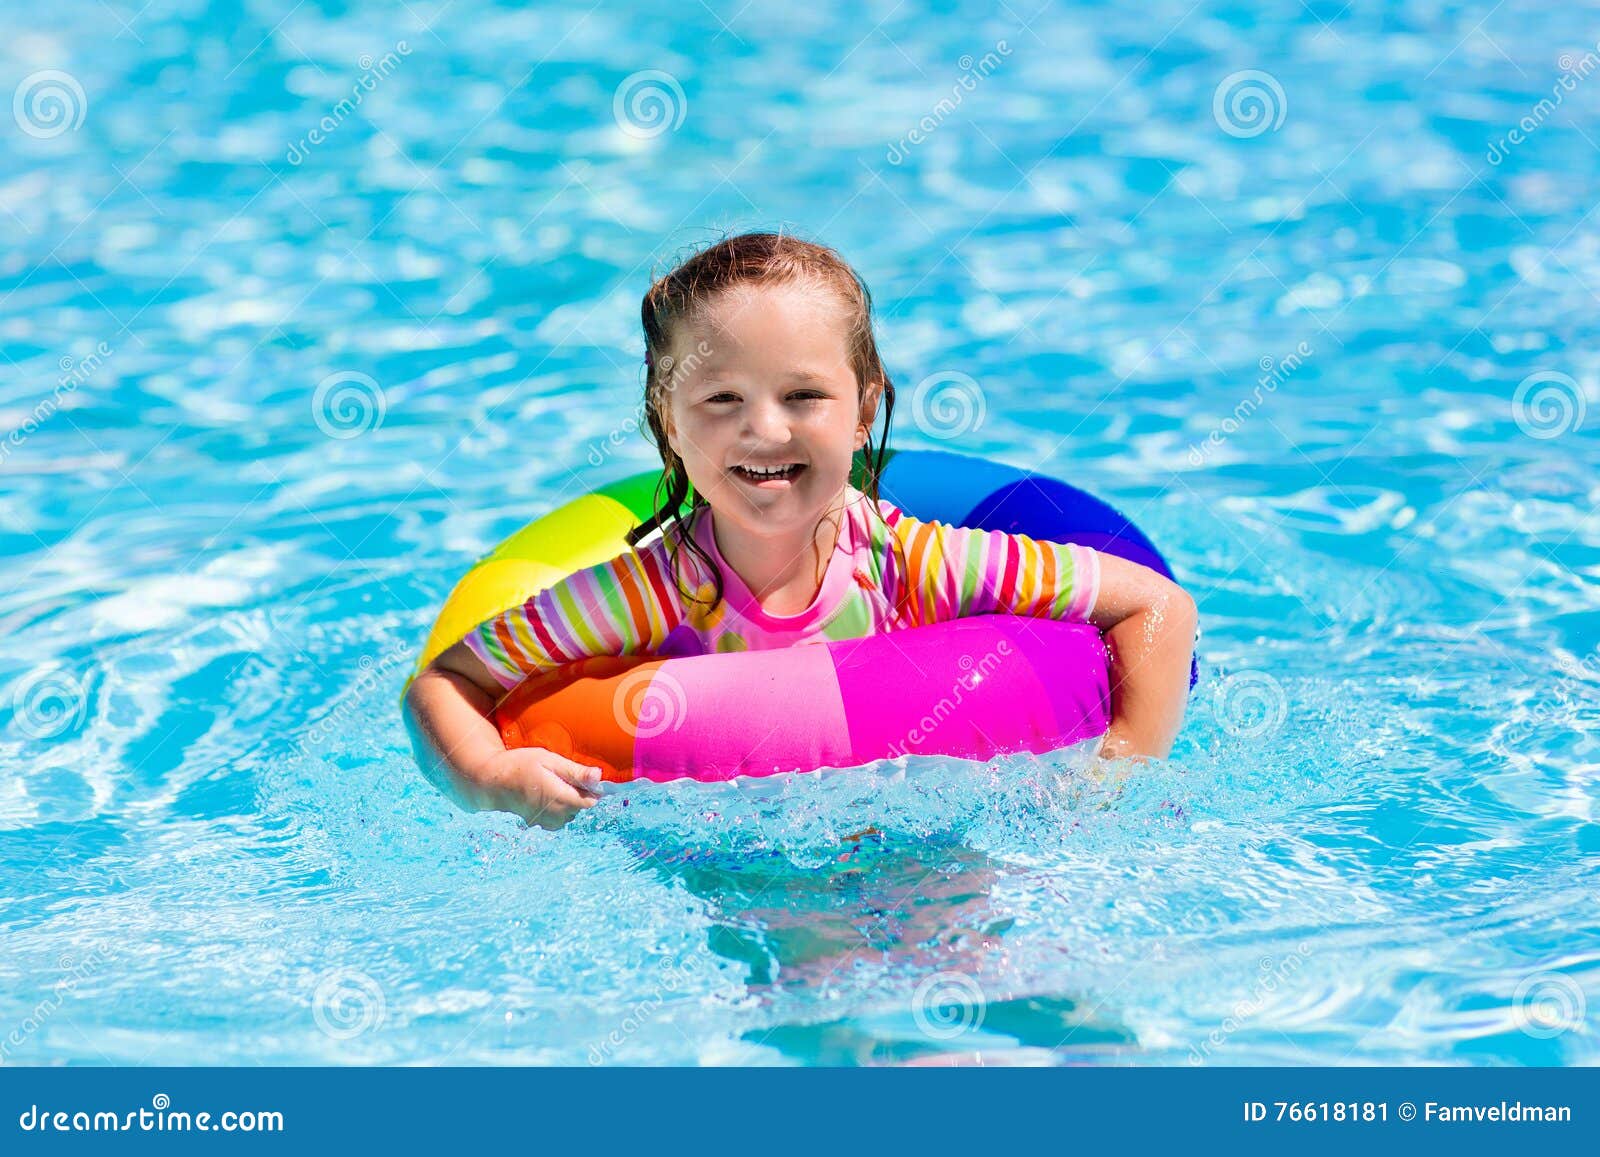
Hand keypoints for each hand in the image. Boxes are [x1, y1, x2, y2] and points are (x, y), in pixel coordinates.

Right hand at [472, 747, 604, 829]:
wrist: (492, 781)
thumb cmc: (521, 765)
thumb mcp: (550, 761)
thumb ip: (576, 772)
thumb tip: (599, 776)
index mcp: (561, 798)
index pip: (591, 801)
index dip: (591, 789)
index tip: (582, 778)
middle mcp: (555, 815)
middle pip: (581, 808)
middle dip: (577, 793)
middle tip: (560, 777)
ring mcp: (546, 822)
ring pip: (570, 814)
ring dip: (567, 802)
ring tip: (551, 785)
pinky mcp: (539, 825)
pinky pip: (558, 819)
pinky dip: (557, 809)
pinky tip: (545, 796)